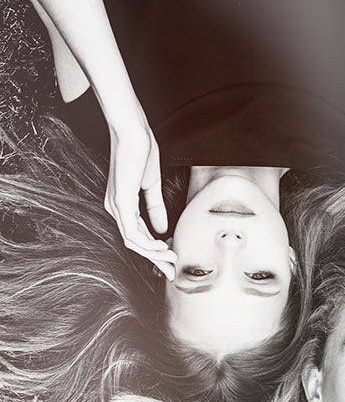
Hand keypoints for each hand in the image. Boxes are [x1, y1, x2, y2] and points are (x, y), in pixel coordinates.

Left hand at [104, 117, 176, 280]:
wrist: (131, 130)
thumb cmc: (140, 150)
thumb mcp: (151, 185)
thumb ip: (155, 208)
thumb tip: (162, 229)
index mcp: (122, 205)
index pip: (138, 236)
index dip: (155, 251)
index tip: (171, 260)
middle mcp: (116, 208)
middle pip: (134, 244)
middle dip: (154, 260)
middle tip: (171, 271)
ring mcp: (116, 206)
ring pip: (132, 242)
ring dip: (153, 254)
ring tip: (171, 259)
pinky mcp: (121, 202)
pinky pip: (132, 232)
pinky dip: (147, 243)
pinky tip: (162, 247)